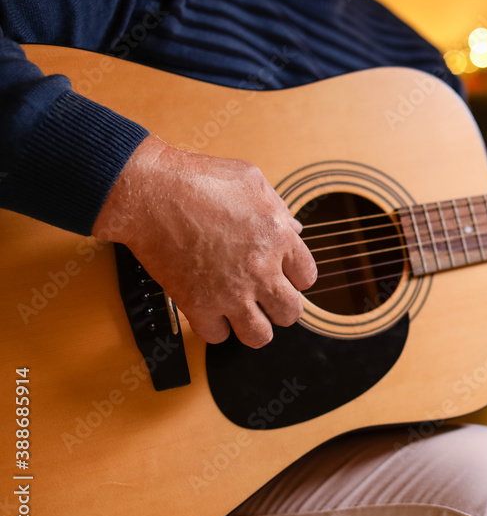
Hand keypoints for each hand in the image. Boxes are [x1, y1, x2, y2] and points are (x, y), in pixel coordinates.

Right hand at [92, 137, 317, 347]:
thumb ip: (277, 207)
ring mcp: (230, 291)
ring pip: (260, 336)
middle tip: (265, 297)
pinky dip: (214, 327)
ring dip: (253, 325)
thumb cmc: (196, 179)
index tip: (281, 275)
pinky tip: (210, 310)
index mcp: (278, 236)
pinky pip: (217, 336)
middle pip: (291, 313)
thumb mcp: (250, 180)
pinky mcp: (198, 305)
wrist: (149, 191)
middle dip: (280, 306)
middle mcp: (260, 269)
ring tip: (242, 311)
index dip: (295, 277)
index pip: (307, 278)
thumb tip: (294, 227)